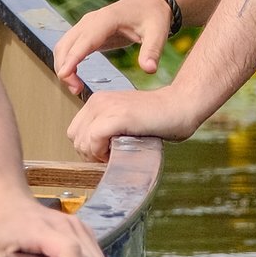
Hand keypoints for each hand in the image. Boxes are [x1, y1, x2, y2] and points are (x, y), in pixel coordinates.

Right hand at [54, 0, 172, 94]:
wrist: (150, 2)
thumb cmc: (153, 16)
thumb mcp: (158, 33)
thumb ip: (152, 51)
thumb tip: (149, 70)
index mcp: (107, 19)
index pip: (85, 40)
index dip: (72, 58)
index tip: (64, 75)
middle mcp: (91, 20)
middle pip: (66, 44)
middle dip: (64, 68)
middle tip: (76, 90)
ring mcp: (86, 25)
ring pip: (63, 46)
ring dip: (63, 66)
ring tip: (75, 88)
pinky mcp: (86, 32)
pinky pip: (69, 47)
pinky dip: (67, 62)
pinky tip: (74, 77)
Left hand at [68, 85, 196, 162]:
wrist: (179, 107)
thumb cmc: (157, 120)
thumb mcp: (123, 121)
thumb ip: (105, 130)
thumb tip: (89, 153)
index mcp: (98, 101)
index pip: (76, 132)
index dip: (88, 148)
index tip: (107, 153)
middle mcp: (99, 100)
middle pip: (76, 138)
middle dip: (91, 154)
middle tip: (112, 156)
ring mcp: (107, 106)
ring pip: (82, 141)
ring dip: (97, 154)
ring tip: (117, 153)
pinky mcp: (117, 116)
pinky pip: (93, 140)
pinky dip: (102, 152)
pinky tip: (119, 151)